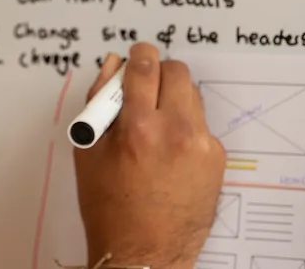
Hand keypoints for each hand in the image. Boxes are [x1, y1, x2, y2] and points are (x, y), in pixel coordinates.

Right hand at [73, 43, 225, 268]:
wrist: (143, 250)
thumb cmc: (108, 203)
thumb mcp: (89, 148)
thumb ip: (98, 99)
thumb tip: (111, 65)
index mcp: (138, 126)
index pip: (145, 67)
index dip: (140, 55)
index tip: (138, 55)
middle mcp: (175, 131)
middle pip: (177, 72)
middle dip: (159, 72)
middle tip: (146, 86)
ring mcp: (201, 145)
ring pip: (192, 95)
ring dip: (173, 97)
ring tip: (155, 122)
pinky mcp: (216, 158)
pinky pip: (200, 124)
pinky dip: (185, 126)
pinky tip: (168, 149)